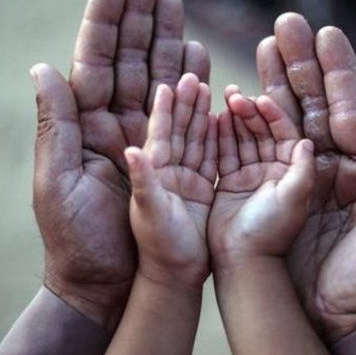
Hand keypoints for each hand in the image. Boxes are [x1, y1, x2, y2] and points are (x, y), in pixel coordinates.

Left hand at [30, 0, 209, 329]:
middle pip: (133, 63)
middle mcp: (118, 126)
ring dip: (170, 44)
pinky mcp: (176, 161)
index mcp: (86, 126)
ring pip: (162, 81)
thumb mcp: (57, 181)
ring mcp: (149, 141)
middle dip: (143, 22)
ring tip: (177, 9)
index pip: (97, 62)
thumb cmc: (77, 240)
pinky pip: (187, 117)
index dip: (108, 23)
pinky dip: (195, 88)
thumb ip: (56, 124)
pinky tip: (200, 59)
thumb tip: (44, 67)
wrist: (111, 285)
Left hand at [125, 74, 216, 287]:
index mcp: (146, 171)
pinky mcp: (199, 192)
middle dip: (185, 103)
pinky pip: (209, 158)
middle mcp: (162, 172)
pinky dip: (216, 139)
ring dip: (201, 115)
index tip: (169, 82)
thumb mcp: (142, 214)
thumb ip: (141, 181)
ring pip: (194, 140)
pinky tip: (223, 121)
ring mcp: (181, 181)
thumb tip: (132, 149)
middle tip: (194, 76)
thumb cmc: (154, 248)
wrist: (170, 278)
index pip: (156, 132)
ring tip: (210, 89)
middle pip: (176, 129)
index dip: (163, 107)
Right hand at [208, 92, 314, 264]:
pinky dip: (219, 136)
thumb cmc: (271, 233)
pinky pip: (225, 153)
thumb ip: (302, 169)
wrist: (242, 261)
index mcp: (293, 172)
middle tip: (234, 94)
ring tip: (222, 99)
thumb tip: (307, 141)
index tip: (258, 99)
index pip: (286, 133)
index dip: (273, 114)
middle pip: (263, 131)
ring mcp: (253, 176)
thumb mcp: (295, 199)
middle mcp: (275, 171)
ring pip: (243, 138)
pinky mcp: (232, 183)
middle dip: (250, 111)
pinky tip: (212, 119)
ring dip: (234, 119)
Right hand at [257, 13, 355, 340]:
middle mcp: (331, 166)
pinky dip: (242, 126)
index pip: (348, 106)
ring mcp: (297, 180)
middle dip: (298, 65)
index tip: (322, 33)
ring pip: (281, 122)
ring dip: (269, 85)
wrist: (344, 324)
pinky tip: (233, 99)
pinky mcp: (270, 198)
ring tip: (256, 50)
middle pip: (311, 105)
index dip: (336, 70)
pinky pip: (254, 154)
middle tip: (282, 26)